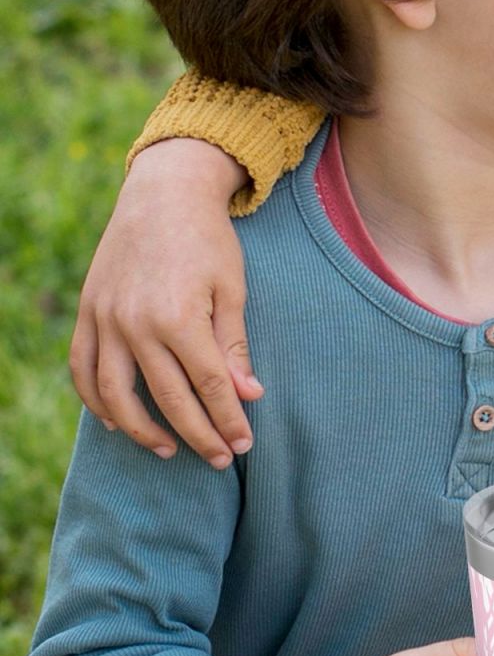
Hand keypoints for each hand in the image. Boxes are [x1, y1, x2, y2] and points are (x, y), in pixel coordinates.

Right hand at [70, 138, 257, 467]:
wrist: (162, 195)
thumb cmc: (208, 241)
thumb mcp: (232, 289)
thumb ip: (234, 346)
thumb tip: (248, 396)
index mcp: (181, 318)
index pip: (209, 387)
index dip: (228, 421)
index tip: (243, 446)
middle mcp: (137, 324)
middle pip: (168, 399)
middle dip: (198, 435)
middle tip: (219, 460)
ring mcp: (106, 320)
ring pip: (116, 395)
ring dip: (142, 430)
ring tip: (169, 449)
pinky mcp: (88, 312)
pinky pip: (84, 368)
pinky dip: (96, 401)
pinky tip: (118, 422)